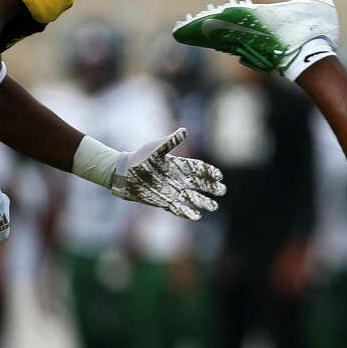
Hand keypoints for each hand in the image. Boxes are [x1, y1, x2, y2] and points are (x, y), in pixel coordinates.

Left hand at [110, 128, 225, 220]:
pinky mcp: (163, 201)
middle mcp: (178, 178)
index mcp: (178, 165)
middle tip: (222, 191)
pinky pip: (178, 208)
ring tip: (214, 207)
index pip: (198, 168)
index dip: (209, 172)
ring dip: (203, 202)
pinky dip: (187, 212)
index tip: (219, 176)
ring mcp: (172, 190)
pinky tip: (197, 216)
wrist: (124, 174)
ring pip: (191, 198)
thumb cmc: (139, 158)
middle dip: (211, 188)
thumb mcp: (155, 148)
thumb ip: (170, 141)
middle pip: (199, 184)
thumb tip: (184, 130)